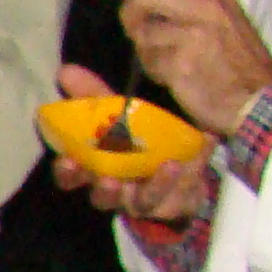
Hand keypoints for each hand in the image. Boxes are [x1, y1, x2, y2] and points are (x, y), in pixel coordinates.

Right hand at [48, 63, 214, 222]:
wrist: (178, 155)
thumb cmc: (136, 134)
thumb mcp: (116, 113)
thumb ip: (93, 96)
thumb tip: (66, 70)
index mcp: (95, 169)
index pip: (70, 176)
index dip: (67, 172)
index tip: (69, 160)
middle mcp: (115, 190)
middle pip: (101, 197)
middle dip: (104, 190)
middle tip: (109, 178)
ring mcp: (145, 200)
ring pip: (143, 201)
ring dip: (153, 187)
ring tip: (169, 166)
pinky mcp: (174, 202)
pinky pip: (183, 193)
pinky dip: (194, 172)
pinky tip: (204, 146)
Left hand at [112, 0, 271, 135]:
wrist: (260, 97)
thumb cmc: (237, 56)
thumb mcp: (221, 13)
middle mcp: (205, 4)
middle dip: (130, 13)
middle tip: (136, 29)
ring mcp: (193, 33)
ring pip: (142, 32)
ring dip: (146, 48)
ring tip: (169, 59)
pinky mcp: (180, 62)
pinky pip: (148, 61)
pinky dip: (154, 69)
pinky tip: (175, 75)